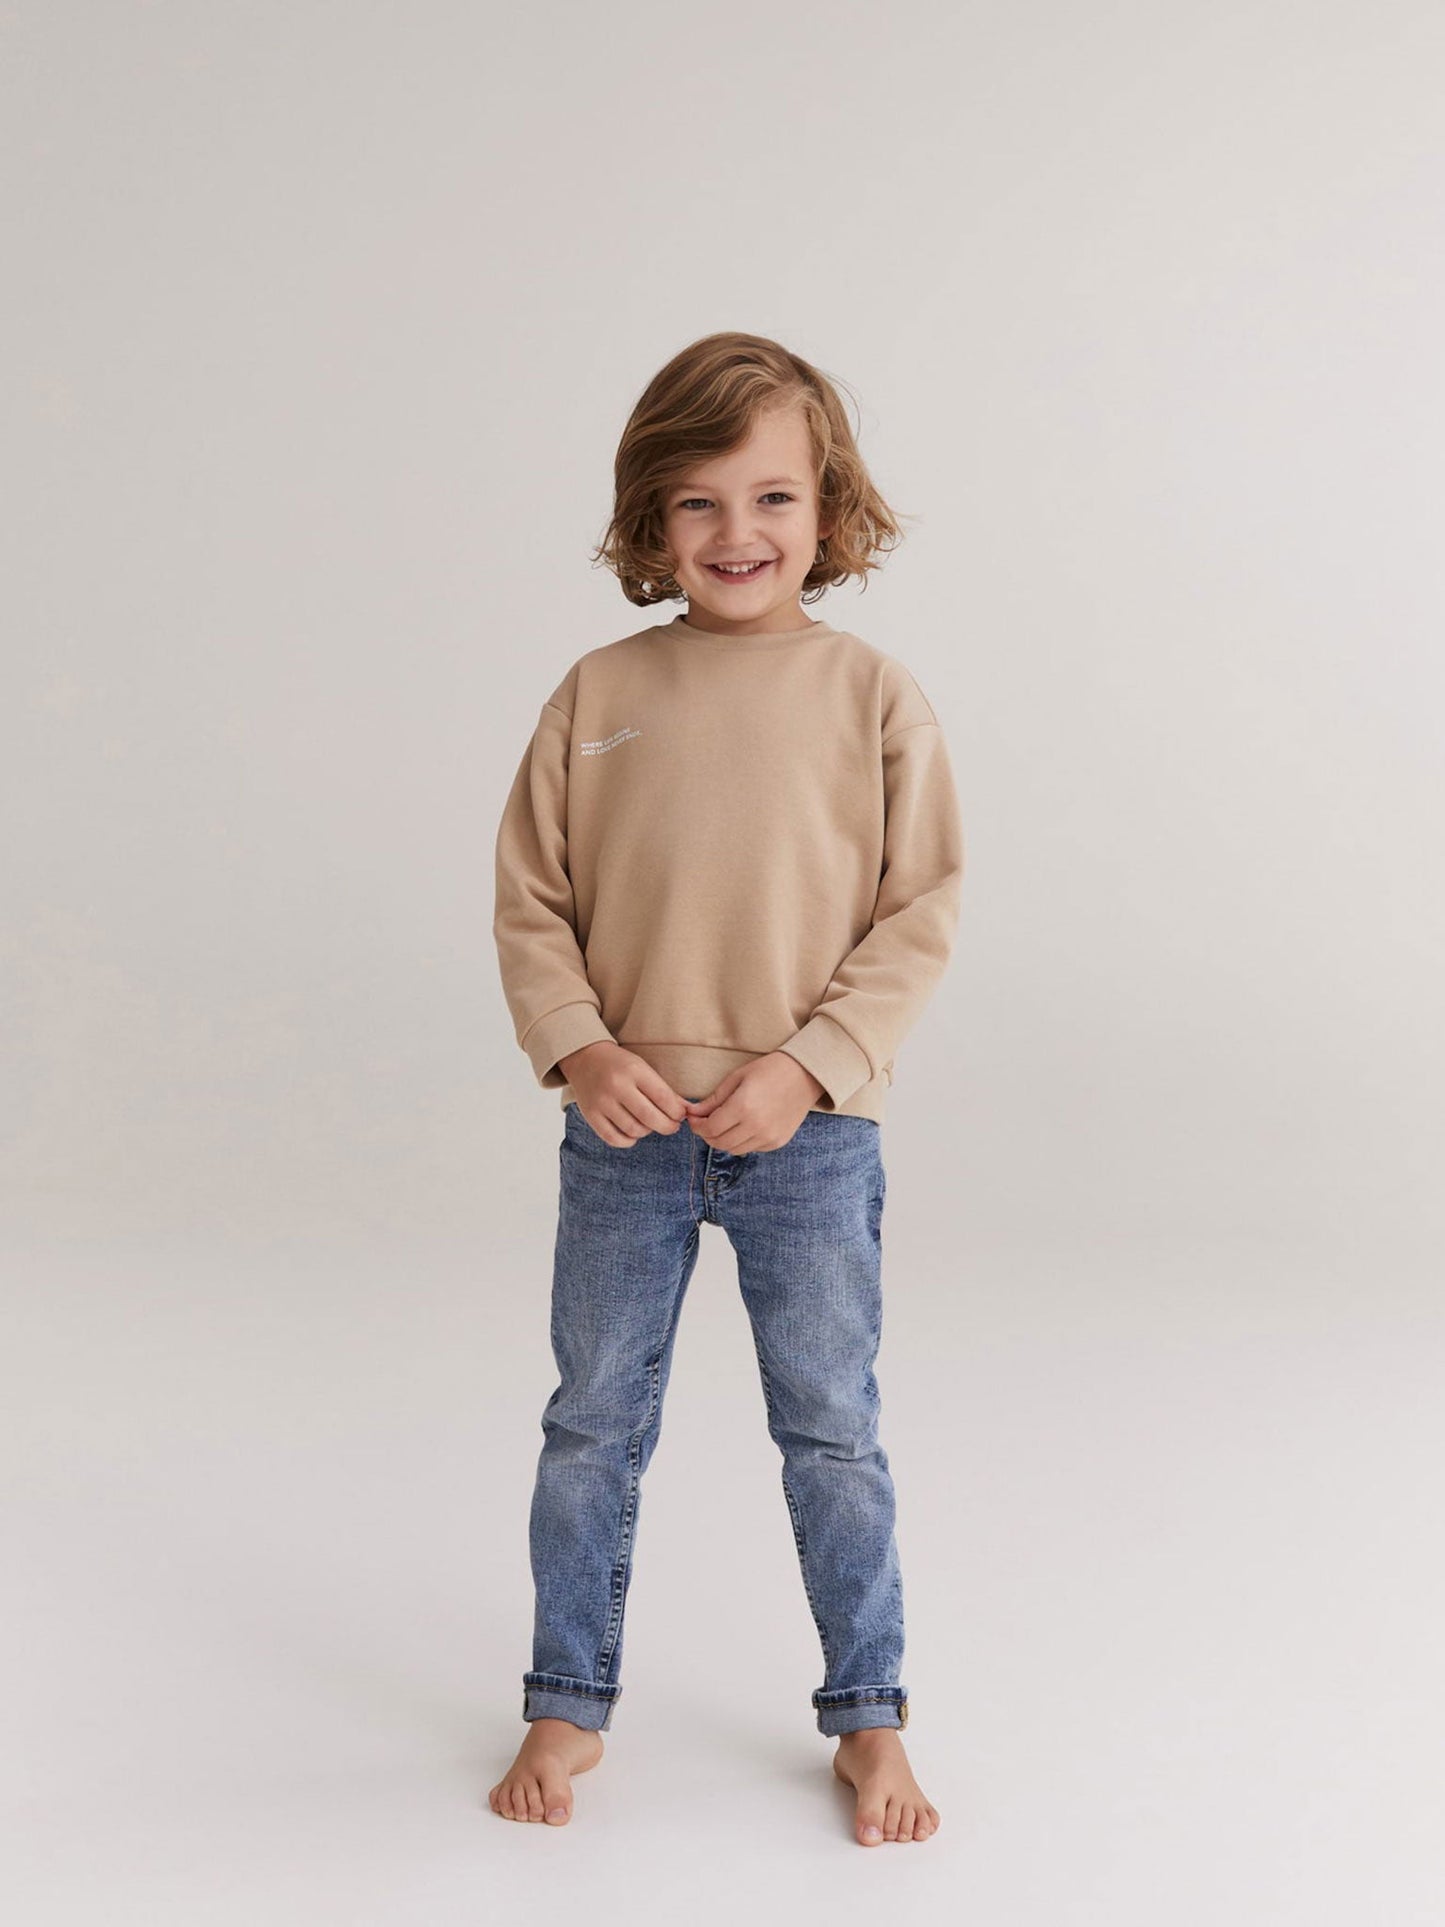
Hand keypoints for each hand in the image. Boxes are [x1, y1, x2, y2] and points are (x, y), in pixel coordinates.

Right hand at [558, 1041, 690, 1146]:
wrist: (585, 1058)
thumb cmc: (621, 1065)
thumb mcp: (644, 1069)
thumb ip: (664, 1090)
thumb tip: (687, 1111)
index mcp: (634, 1070)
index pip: (663, 1098)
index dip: (677, 1112)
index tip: (680, 1115)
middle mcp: (617, 1086)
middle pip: (650, 1118)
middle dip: (667, 1126)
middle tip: (672, 1126)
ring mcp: (602, 1102)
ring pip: (633, 1130)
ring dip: (647, 1132)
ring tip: (649, 1124)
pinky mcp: (591, 1115)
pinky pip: (614, 1139)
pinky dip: (628, 1141)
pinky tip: (633, 1133)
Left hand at [683, 1053, 826, 1152]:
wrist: (805, 1074)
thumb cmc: (769, 1070)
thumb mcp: (737, 1078)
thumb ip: (714, 1099)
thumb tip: (693, 1113)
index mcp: (743, 1107)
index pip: (710, 1128)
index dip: (697, 1126)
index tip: (693, 1119)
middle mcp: (756, 1126)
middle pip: (720, 1143)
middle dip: (707, 1135)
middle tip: (704, 1123)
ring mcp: (769, 1137)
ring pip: (734, 1149)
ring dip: (723, 1140)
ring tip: (723, 1124)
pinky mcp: (778, 1142)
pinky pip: (751, 1148)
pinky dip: (741, 1141)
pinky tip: (743, 1126)